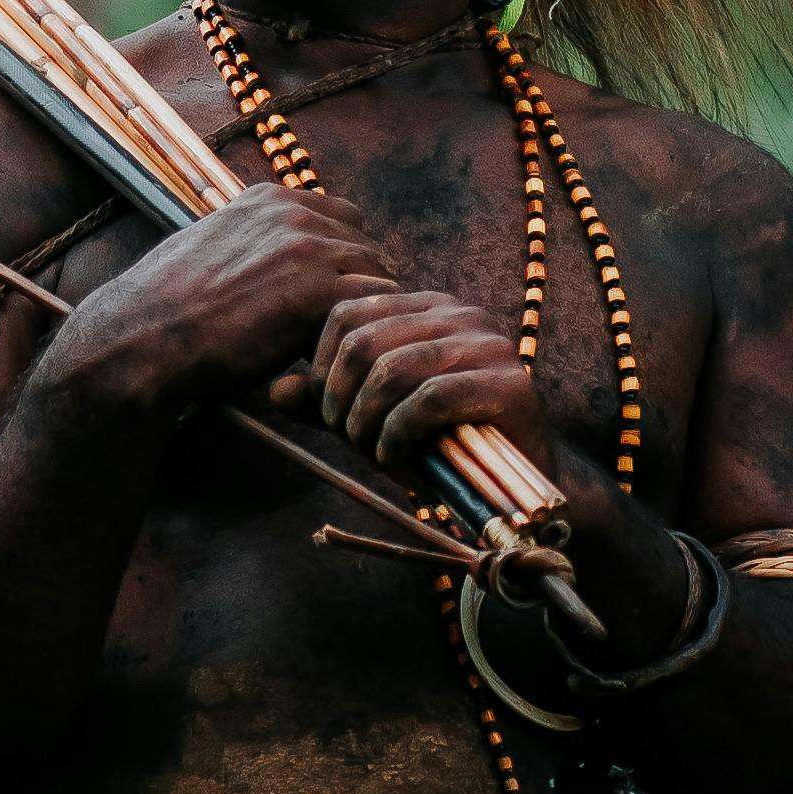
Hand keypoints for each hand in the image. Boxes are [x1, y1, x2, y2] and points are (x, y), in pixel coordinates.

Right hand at [32, 190, 411, 427]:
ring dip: (362, 317)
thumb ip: (248, 246)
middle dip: (357, 290)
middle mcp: (291, 213)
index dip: (341, 261)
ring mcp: (307, 248)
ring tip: (335, 353)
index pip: (343, 219)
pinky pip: (372, 311)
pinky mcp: (317, 292)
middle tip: (337, 335)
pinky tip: (328, 365)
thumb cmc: (164, 312)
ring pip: (377, 280)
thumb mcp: (206, 252)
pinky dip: (357, 340)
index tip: (325, 300)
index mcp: (267, 200)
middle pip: (366, 248)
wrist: (140, 341)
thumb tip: (269, 265)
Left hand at [280, 272, 550, 476]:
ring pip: (393, 368)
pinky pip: (429, 399)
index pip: (346, 311)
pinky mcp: (510, 383)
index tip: (323, 412)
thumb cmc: (440, 447)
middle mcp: (458, 313)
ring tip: (368, 450)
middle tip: (344, 436)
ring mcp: (487, 344)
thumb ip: (327, 404)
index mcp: (424, 307)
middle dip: (339, 397)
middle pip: (363, 339)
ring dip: (365, 419)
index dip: (321, 365)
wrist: (518, 486)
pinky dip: (397, 433)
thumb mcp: (373, 421)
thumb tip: (274, 391)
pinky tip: (392, 458)